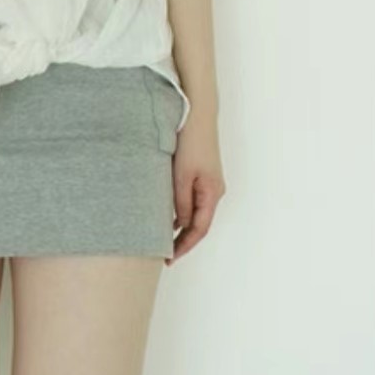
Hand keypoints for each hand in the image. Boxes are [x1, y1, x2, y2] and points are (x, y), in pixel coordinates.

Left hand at [168, 107, 226, 265]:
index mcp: (212, 193)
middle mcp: (213, 190)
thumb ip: (181, 202)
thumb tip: (180, 225)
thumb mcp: (181, 176)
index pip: (199, 229)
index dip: (184, 246)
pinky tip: (165, 215)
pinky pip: (192, 199)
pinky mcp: (201, 174)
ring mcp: (208, 182)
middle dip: (182, 240)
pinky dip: (180, 211)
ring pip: (194, 212)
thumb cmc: (190, 143)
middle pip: (198, 223)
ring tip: (162, 239)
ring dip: (180, 226)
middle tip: (164, 254)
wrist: (197, 115)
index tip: (169, 258)